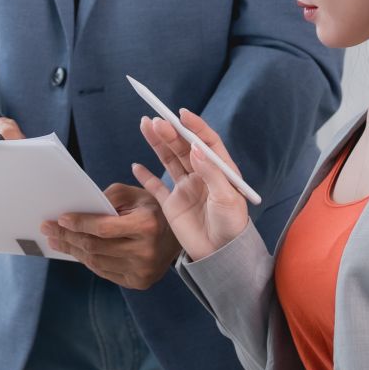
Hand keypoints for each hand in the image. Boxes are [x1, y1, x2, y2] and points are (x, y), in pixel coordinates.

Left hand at [41, 183, 182, 288]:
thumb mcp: (134, 194)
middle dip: (68, 237)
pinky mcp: (140, 282)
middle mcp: (147, 251)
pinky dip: (88, 261)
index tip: (59, 218)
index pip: (103, 228)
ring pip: (97, 262)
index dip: (79, 224)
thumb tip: (77, 210)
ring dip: (73, 251)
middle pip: (96, 247)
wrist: (178, 236)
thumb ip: (107, 198)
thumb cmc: (150, 209)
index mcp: (147, 226)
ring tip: (57, 240)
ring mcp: (144, 271)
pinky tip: (76, 251)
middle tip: (48, 229)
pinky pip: (105, 272)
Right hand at [130, 110, 250, 263]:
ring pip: (168, 160)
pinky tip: (136, 165)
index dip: (194, 127)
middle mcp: (201, 175)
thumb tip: (195, 148)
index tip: (181, 114)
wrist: (221, 255)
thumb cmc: (231, 226)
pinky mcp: (172, 205)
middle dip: (170, 132)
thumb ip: (212, 172)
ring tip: (146, 125)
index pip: (206, 142)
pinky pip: (156, 187)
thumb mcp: (227, 198)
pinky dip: (146, 176)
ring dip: (158, 143)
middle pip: (183, 148)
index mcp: (219, 171)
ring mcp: (185, 189)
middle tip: (156, 120)